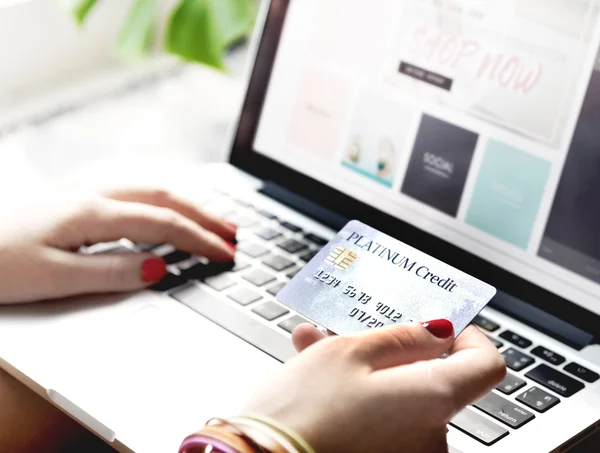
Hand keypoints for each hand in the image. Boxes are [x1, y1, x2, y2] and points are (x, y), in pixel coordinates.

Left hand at [0, 187, 235, 303]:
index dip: (200, 239)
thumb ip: (110, 271)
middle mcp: (92, 194)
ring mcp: (84, 191)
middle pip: (165, 196)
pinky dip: (163, 197)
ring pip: (151, 186)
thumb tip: (160, 267)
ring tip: (213, 217)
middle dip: (205, 214)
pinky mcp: (76, 197)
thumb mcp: (53, 278)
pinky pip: (134, 188)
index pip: (163, 223)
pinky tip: (167, 204)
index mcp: (92, 213)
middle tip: (235, 233)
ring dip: (187, 201)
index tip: (227, 254)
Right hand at [243, 322, 505, 452]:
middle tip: (353, 334)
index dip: (469, 337)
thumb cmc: (302, 415)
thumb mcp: (348, 354)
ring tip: (317, 351)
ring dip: (366, 375)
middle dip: (391, 354)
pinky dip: (360, 404)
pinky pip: (384, 426)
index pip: (486, 364)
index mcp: (433, 401)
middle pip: (431, 381)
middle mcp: (432, 438)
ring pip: (399, 402)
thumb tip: (439, 330)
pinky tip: (320, 384)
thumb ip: (402, 337)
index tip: (443, 325)